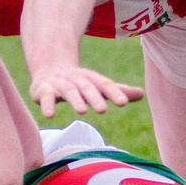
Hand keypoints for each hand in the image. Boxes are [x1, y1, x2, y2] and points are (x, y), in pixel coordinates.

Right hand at [29, 65, 143, 118]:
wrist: (49, 69)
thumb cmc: (79, 82)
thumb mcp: (97, 85)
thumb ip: (117, 90)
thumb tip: (142, 94)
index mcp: (91, 79)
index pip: (105, 85)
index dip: (114, 92)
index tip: (123, 102)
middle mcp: (76, 80)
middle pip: (87, 88)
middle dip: (94, 97)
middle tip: (103, 110)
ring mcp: (59, 84)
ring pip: (69, 91)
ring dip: (75, 100)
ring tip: (82, 111)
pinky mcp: (43, 90)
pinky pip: (45, 97)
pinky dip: (47, 105)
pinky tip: (49, 115)